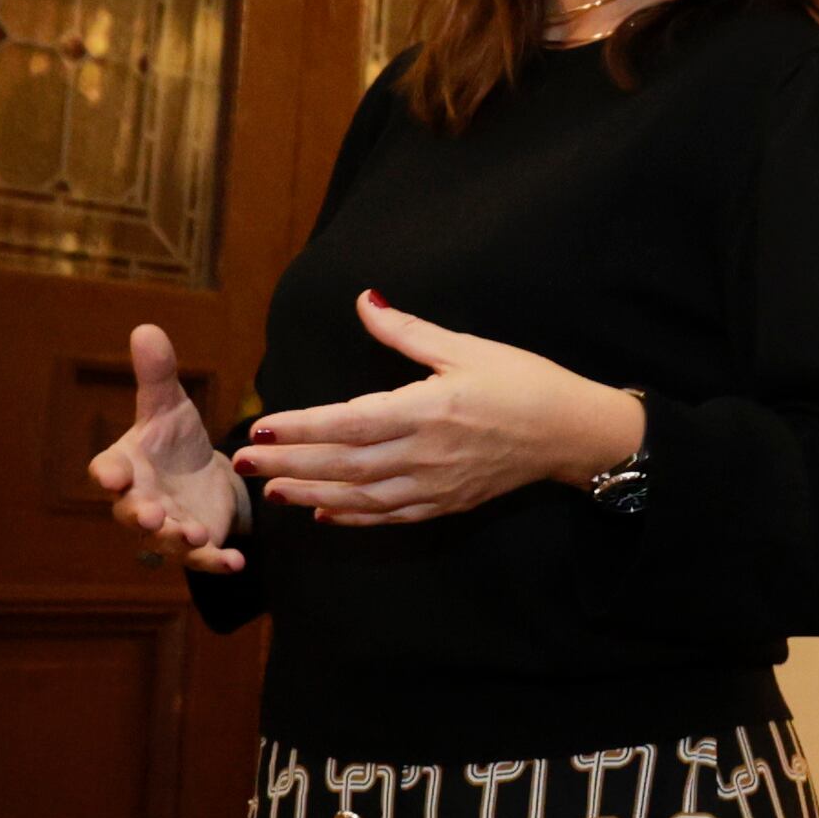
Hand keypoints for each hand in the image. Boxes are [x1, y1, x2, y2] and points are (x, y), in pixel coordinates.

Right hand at [88, 322, 249, 570]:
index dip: (108, 475)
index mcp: (125, 467)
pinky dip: (216, 562)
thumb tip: (147, 329)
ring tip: (194, 535)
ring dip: (178, 540)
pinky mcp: (198, 544)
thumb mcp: (169, 404)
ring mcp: (168, 526)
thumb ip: (156, 374)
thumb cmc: (174, 438)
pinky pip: (203, 559)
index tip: (112, 477)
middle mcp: (140, 501)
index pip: (107, 472)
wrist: (206, 470)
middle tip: (151, 515)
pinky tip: (235, 561)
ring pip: (165, 542)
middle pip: (130, 515)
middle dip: (139, 517)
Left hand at [232, 292, 639, 524]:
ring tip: (272, 488)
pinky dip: (354, 516)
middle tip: (244, 459)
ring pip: (360, 496)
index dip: (302, 427)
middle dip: (289, 462)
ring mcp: (435, 485)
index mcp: (427, 410)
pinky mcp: (447, 503)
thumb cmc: (524, 382)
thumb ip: (407, 331)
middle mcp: (425, 454)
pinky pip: (390, 516)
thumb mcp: (467, 347)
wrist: (573, 432)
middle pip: (343, 463)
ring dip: (312, 492)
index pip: (349, 422)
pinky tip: (325, 511)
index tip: (263, 424)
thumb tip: (365, 301)